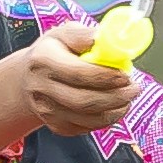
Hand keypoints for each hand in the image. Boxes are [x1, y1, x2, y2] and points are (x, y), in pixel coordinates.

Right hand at [0, 32, 139, 140]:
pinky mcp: (55, 125)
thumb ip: (86, 35)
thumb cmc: (52, 52)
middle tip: (134, 88)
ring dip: (116, 110)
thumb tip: (109, 39)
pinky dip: (106, 120)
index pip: (78, 73)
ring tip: (127, 98)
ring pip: (88, 118)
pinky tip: (114, 107)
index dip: (106, 76)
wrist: (27, 78)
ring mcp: (46, 110)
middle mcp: (42, 87)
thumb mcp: (64, 34)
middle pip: (84, 101)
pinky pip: (86, 128)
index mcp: (43, 60)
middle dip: (116, 97)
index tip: (126, 74)